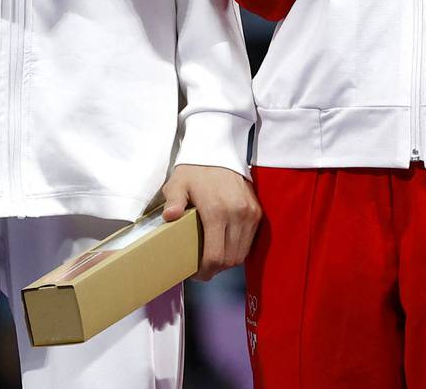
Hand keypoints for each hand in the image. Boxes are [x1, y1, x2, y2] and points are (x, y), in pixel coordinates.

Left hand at [161, 163, 260, 280]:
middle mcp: (237, 215)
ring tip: (212, 257)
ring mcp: (250, 214)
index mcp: (216, 211)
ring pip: (242, 253)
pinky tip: (224, 245)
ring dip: (228, 260)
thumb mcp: (178, 182)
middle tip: (202, 268)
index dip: (206, 271)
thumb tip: (169, 217)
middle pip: (230, 259)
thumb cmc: (195, 170)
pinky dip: (238, 248)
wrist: (219, 152)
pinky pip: (249, 241)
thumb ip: (173, 201)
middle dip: (216, 269)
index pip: (216, 256)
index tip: (196, 273)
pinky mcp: (257, 212)